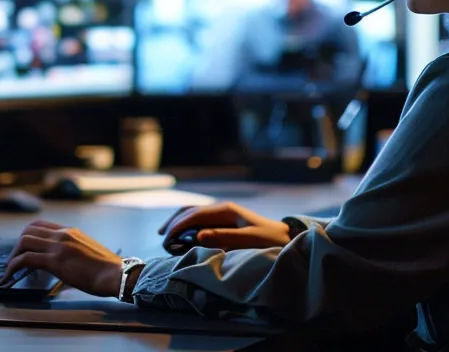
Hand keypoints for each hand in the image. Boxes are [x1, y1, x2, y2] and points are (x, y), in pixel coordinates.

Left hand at [0, 220, 123, 296]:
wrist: (116, 275)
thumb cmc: (106, 269)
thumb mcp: (87, 252)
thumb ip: (72, 251)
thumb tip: (60, 262)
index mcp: (70, 232)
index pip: (40, 225)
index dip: (27, 236)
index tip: (22, 249)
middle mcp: (63, 234)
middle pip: (28, 230)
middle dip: (16, 245)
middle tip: (13, 260)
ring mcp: (58, 246)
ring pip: (24, 241)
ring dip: (12, 255)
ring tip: (9, 270)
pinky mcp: (55, 261)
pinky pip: (26, 259)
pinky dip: (14, 266)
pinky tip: (10, 275)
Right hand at [157, 202, 290, 250]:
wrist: (287, 238)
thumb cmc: (271, 240)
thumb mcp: (249, 239)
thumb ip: (224, 236)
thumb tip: (198, 235)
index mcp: (226, 210)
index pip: (194, 214)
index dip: (177, 225)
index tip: (166, 239)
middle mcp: (222, 208)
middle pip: (189, 210)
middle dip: (173, 222)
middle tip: (161, 237)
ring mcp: (223, 214)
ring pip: (193, 213)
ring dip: (178, 222)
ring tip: (167, 235)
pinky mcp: (224, 221)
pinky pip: (200, 220)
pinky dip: (187, 226)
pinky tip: (182, 235)